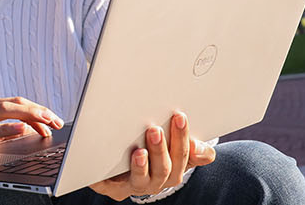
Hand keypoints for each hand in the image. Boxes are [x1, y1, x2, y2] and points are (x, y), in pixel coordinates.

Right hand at [0, 93, 62, 166]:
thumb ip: (3, 127)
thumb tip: (30, 129)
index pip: (18, 103)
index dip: (38, 110)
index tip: (54, 121)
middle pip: (15, 102)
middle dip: (39, 110)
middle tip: (56, 121)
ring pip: (5, 109)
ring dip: (29, 114)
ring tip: (45, 121)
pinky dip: (7, 128)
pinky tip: (21, 129)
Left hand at [88, 112, 216, 200]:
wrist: (116, 164)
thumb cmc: (151, 149)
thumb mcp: (174, 146)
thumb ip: (193, 148)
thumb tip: (200, 148)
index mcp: (174, 169)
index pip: (185, 157)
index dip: (183, 139)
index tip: (179, 116)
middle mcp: (156, 181)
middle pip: (164, 169)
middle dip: (161, 150)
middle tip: (154, 130)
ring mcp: (134, 185)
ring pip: (141, 180)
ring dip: (141, 166)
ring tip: (139, 153)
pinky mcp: (112, 188)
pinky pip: (108, 185)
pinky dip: (106, 178)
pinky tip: (104, 164)